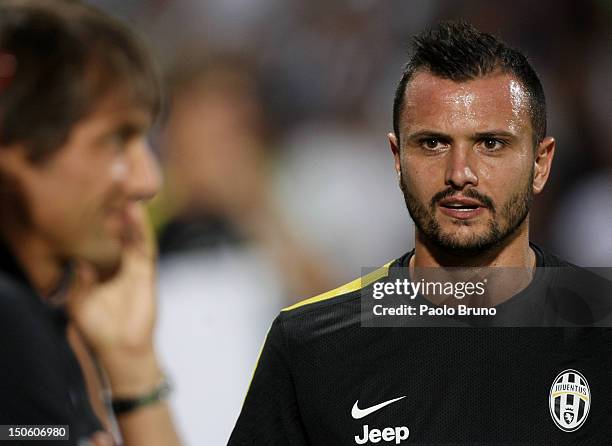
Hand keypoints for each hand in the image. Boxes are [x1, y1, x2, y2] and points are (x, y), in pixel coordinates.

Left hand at [67, 202, 161, 395]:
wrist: (121, 349)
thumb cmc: (97, 327)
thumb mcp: (77, 298)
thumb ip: (76, 276)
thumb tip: (71, 252)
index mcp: (100, 267)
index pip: (97, 237)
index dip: (93, 218)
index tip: (85, 195)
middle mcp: (118, 262)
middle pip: (116, 230)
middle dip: (112, 208)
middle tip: (107, 183)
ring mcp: (134, 266)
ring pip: (132, 233)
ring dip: (128, 213)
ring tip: (123, 190)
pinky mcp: (146, 272)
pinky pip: (145, 247)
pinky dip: (142, 230)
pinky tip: (137, 212)